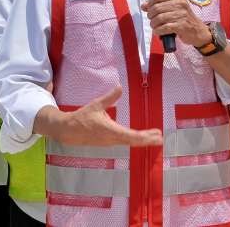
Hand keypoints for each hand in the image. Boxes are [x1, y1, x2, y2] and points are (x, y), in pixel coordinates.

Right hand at [36, 86, 162, 146]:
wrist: (69, 131)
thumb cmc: (82, 117)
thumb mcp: (96, 105)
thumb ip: (109, 97)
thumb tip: (120, 87)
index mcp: (110, 130)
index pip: (131, 135)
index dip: (144, 137)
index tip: (155, 136)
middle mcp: (112, 139)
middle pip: (133, 141)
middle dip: (147, 140)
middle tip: (161, 138)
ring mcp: (111, 142)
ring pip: (130, 142)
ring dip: (143, 140)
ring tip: (156, 137)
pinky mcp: (109, 142)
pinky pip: (125, 141)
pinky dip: (135, 140)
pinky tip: (141, 138)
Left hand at [142, 0, 210, 46]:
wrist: (198, 30)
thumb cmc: (183, 18)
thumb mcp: (174, 8)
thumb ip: (159, 5)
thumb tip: (144, 5)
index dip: (150, 2)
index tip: (147, 8)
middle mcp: (180, 4)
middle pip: (157, 7)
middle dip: (151, 15)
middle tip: (152, 19)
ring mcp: (181, 14)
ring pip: (159, 18)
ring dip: (153, 24)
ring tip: (155, 26)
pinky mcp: (181, 26)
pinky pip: (164, 27)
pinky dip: (158, 30)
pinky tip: (158, 31)